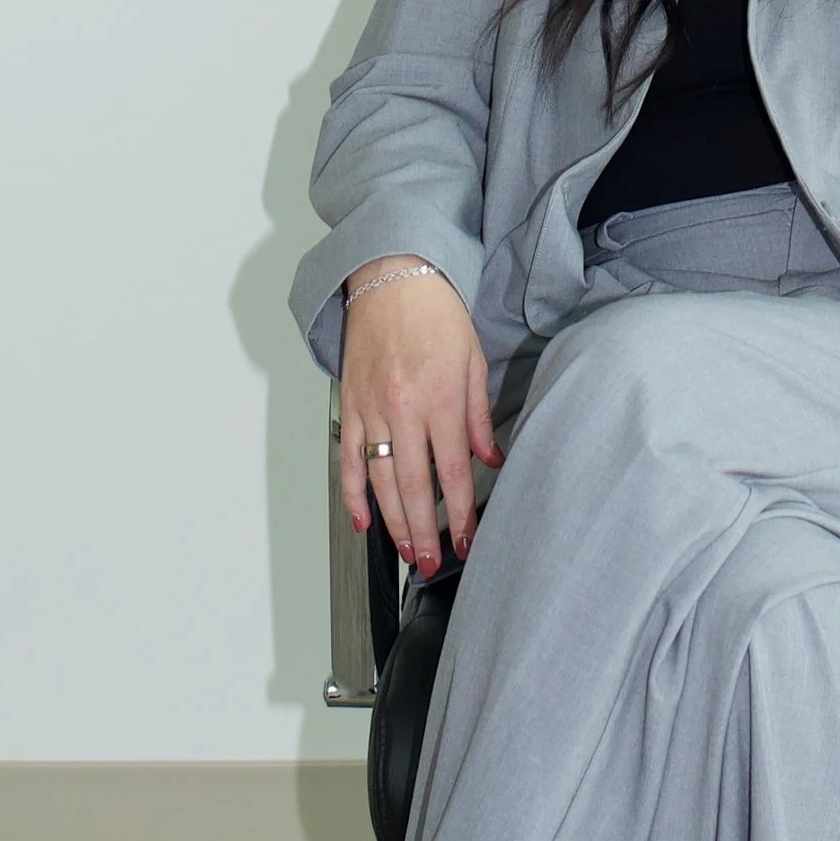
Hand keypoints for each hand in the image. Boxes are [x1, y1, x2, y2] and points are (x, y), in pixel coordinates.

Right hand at [340, 267, 501, 577]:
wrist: (392, 277)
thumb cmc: (436, 314)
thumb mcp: (473, 363)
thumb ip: (479, 418)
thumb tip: (490, 461)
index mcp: (440, 399)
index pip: (453, 471)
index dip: (460, 513)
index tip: (465, 541)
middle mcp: (403, 408)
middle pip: (413, 486)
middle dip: (424, 531)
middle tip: (432, 563)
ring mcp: (371, 409)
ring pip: (379, 480)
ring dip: (392, 521)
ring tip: (407, 550)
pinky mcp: (350, 405)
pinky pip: (349, 458)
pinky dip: (352, 493)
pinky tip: (362, 520)